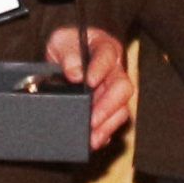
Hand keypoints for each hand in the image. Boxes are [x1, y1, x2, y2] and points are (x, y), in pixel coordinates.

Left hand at [47, 25, 132, 150]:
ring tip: (92, 137)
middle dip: (108, 105)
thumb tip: (75, 73)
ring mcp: (114, 91)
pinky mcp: (110, 107)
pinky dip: (105, 133)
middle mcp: (115, 70)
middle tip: (92, 118)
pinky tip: (94, 140)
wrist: (63, 59)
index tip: (89, 81)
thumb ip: (67, 54)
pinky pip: (113, 123)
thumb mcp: (61, 42)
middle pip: (123, 87)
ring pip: (121, 109)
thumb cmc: (66, 47)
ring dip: (107, 124)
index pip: (108, 55)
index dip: (100, 68)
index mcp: (105, 48)